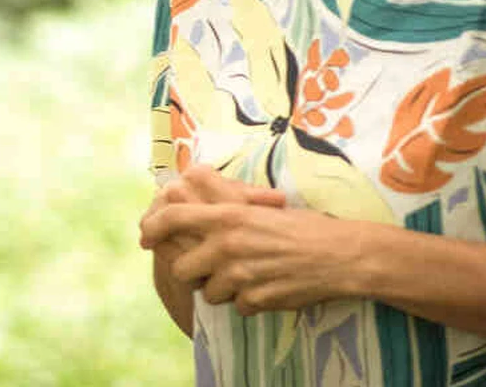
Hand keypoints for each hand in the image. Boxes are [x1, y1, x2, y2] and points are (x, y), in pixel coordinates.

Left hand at [140, 165, 358, 314]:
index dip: (152, 228)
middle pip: (182, 269)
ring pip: (208, 293)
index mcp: (227, 216)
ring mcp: (241, 276)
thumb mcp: (260, 204)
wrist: (341, 256)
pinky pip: (237, 307)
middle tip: (211, 266)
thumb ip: (222, 196)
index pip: (172, 219)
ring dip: (222, 288)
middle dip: (192, 271)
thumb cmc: (302, 226)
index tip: (145, 237)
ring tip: (248, 274)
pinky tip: (267, 286)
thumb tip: (187, 177)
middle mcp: (228, 245)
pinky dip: (248, 301)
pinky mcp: (256, 301)